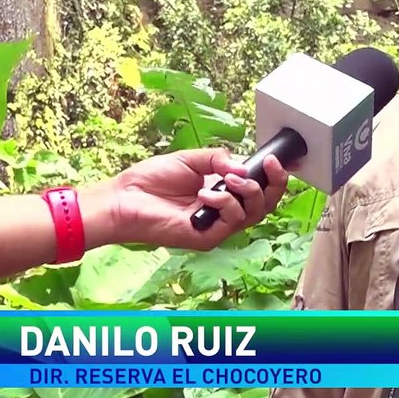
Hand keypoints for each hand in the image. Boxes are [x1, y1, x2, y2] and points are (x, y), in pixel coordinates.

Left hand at [83, 148, 289, 250]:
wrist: (122, 200)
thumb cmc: (149, 182)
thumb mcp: (190, 159)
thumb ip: (218, 159)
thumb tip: (243, 167)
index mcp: (222, 192)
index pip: (259, 190)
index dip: (274, 178)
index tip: (276, 161)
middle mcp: (223, 212)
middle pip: (264, 205)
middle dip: (272, 184)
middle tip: (267, 167)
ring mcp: (216, 227)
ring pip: (253, 214)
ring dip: (247, 192)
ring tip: (227, 178)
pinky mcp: (207, 238)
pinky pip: (231, 222)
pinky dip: (225, 204)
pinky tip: (206, 194)